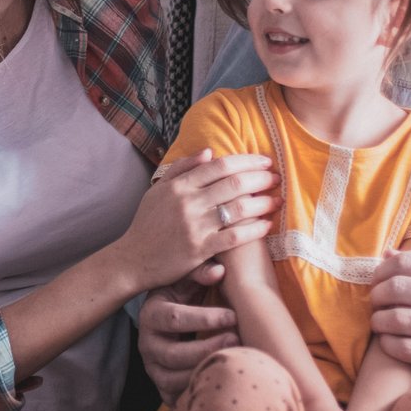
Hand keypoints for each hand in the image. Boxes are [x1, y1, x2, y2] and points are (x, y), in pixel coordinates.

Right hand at [109, 150, 275, 293]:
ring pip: (238, 209)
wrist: (133, 259)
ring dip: (263, 202)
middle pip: (233, 183)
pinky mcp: (200, 249)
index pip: (219, 165)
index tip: (265, 160)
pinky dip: (254, 229)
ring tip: (277, 199)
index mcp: (179, 185)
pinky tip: (267, 225)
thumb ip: (182, 169)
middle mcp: (188, 202)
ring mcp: (195, 226)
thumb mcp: (158, 190)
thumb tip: (209, 152)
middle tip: (276, 177)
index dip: (246, 161)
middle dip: (261, 178)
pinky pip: (235, 237)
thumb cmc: (147, 224)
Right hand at [138, 282, 240, 406]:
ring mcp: (153, 368)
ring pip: (174, 380)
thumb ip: (201, 271)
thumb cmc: (182, 296)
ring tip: (232, 361)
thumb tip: (219, 271)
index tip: (233, 316)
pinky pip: (175, 398)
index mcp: (151, 315)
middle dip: (208, 348)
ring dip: (205, 371)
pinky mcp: (161, 386)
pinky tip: (219, 381)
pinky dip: (196, 393)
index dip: (204, 319)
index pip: (174, 318)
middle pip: (174, 354)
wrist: (168, 320)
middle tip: (237, 340)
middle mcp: (147, 344)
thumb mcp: (186, 279)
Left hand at [368, 250, 410, 388]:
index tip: (377, 281)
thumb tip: (387, 254)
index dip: (381, 271)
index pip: (405, 263)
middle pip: (397, 289)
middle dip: (376, 295)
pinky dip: (388, 344)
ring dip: (378, 321)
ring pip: (397, 320)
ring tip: (379, 321)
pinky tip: (388, 341)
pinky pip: (404, 348)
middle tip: (375, 303)